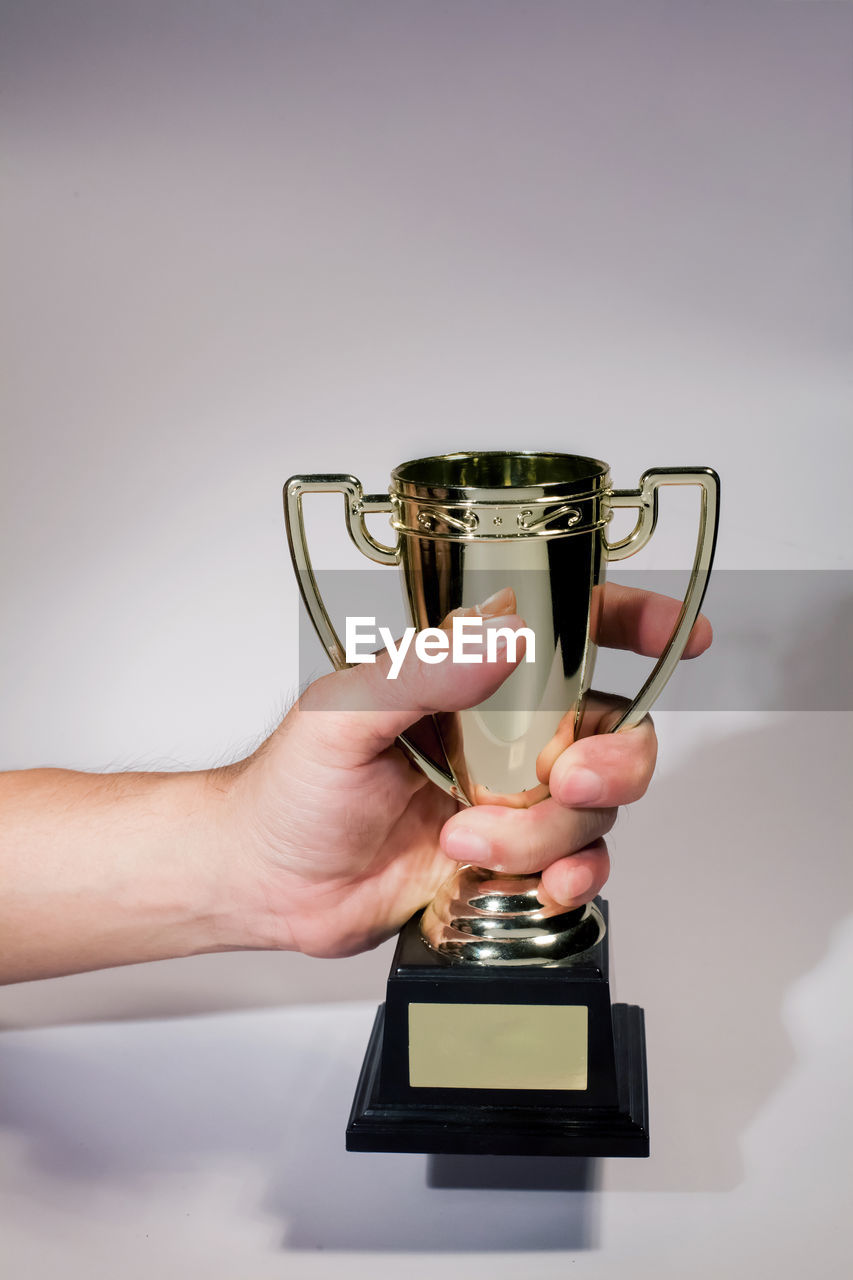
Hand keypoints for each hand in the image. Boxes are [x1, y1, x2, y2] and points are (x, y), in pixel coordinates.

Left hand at [223, 586, 710, 957]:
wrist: (266, 882)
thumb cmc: (289, 787)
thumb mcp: (342, 711)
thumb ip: (423, 671)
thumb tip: (501, 640)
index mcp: (468, 683)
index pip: (564, 636)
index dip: (628, 625)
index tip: (670, 632)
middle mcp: (502, 738)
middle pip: (613, 732)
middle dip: (613, 761)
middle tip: (562, 779)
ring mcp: (510, 801)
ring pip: (595, 809)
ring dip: (548, 835)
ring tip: (467, 841)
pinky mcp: (508, 861)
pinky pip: (579, 866)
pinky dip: (571, 879)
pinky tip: (534, 886)